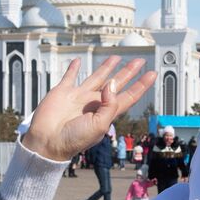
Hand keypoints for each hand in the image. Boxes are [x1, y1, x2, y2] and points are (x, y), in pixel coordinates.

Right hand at [22, 58, 155, 162]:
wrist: (47, 142)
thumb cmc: (73, 140)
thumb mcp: (99, 125)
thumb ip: (109, 105)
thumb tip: (113, 84)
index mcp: (105, 113)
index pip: (128, 96)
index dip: (140, 85)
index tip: (152, 74)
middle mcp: (94, 103)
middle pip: (116, 84)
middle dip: (128, 72)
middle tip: (139, 62)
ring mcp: (79, 97)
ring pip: (97, 77)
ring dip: (106, 68)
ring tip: (116, 57)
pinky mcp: (63, 92)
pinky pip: (70, 77)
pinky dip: (73, 69)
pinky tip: (77, 62)